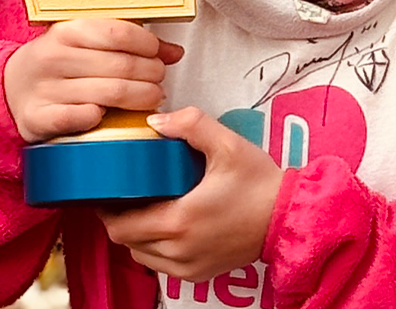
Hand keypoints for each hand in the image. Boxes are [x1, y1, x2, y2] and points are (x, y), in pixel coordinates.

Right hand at [2, 18, 183, 143]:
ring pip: (110, 93)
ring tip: (152, 97)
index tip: (160, 55)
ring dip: (141, 97)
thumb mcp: (88, 43)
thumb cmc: (60, 63)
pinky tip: (112, 116)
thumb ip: (130, 43)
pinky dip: (103, 117)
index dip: (149, 45)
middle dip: (152, 74)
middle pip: (121, 66)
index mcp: (67, 30)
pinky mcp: (37, 118)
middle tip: (160, 80)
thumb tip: (175, 52)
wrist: (8, 88)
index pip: (120, 32)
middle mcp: (54, 57)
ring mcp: (44, 89)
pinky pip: (81, 118)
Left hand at [98, 107, 284, 281]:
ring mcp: (188, 266)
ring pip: (141, 255)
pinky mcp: (199, 274)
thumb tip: (157, 121)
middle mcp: (178, 250)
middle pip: (126, 242)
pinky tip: (168, 227)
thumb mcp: (228, 145)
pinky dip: (156, 249)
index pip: (120, 226)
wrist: (288, 217)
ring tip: (147, 210)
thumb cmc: (260, 183)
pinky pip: (161, 265)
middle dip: (121, 219)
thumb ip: (191, 125)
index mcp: (178, 220)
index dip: (107, 210)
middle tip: (126, 196)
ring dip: (138, 235)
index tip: (109, 192)